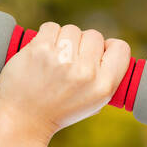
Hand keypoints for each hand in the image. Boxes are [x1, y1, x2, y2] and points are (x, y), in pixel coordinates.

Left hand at [0, 21, 131, 140]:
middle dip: (83, 44)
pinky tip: (43, 52)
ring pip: (72, 30)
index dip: (109, 47)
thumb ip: (105, 76)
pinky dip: (47, 36)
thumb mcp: (94, 102)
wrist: (25, 119)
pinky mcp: (40, 49)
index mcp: (104, 86)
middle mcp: (86, 72)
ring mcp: (63, 58)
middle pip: (94, 35)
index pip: (121, 48)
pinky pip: (51, 27)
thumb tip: (108, 46)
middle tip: (70, 61)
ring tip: (55, 59)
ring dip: (64, 39)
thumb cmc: (60, 110)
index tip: (97, 53)